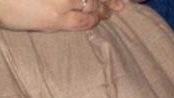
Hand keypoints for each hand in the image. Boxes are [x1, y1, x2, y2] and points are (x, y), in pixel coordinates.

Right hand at [0, 0, 122, 46]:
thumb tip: (71, 1)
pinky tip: (95, 20)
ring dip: (102, 9)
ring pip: (91, 5)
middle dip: (106, 0)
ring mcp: (62, 0)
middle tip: (117, 5)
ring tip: (108, 13)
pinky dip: (92, 20)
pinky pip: (82, 20)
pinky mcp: (56, 18)